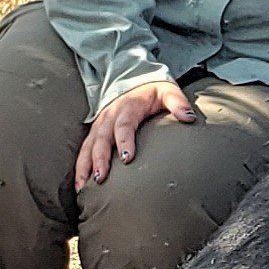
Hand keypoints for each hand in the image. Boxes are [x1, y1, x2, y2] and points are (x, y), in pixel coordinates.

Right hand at [75, 75, 195, 191]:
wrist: (133, 81)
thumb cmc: (153, 92)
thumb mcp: (168, 92)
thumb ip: (178, 103)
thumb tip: (189, 117)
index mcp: (128, 107)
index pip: (124, 125)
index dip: (124, 141)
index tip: (127, 158)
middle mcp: (109, 117)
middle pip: (101, 139)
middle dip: (99, 159)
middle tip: (100, 178)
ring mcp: (99, 125)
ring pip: (88, 147)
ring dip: (84, 167)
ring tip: (83, 187)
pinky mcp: (94, 133)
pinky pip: (84, 151)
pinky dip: (80, 167)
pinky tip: (79, 186)